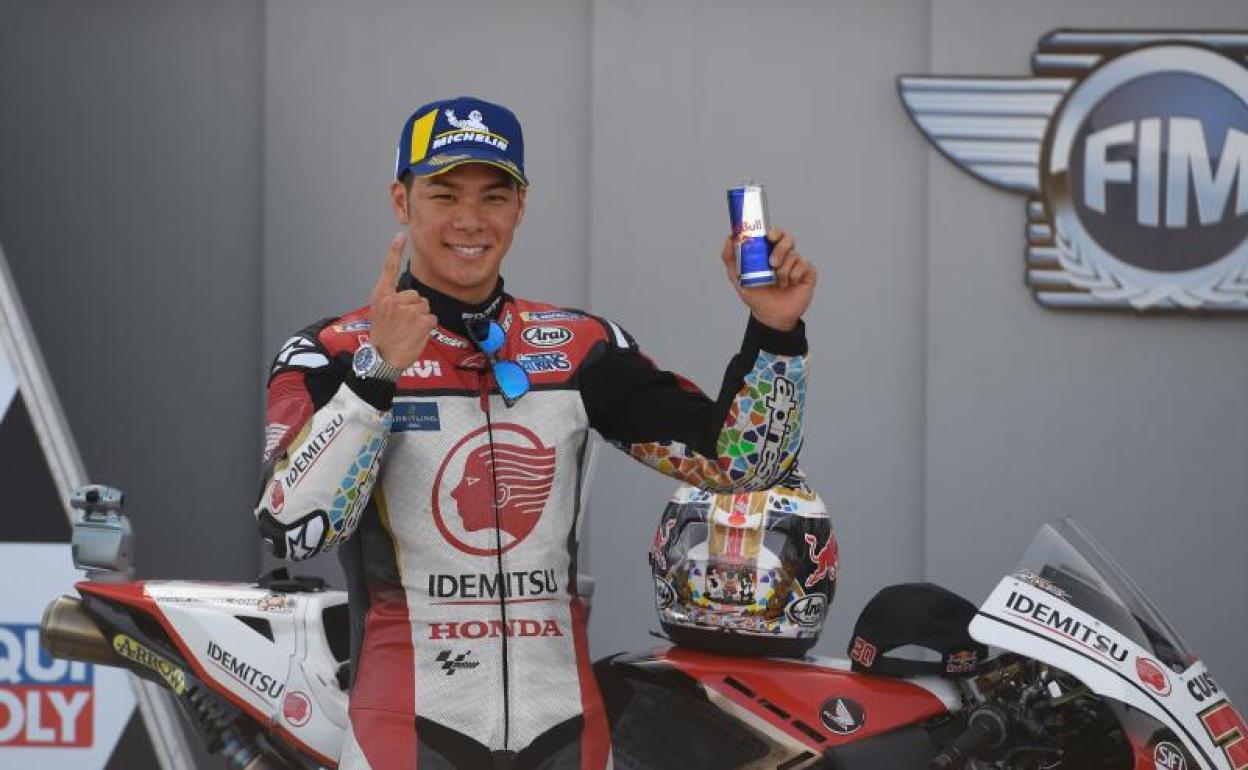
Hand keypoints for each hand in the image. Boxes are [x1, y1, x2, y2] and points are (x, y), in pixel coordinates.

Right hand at [368, 233, 437, 369]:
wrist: (382, 358)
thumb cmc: (383, 337)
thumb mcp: (379, 314)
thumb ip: (391, 301)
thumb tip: (408, 297)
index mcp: (381, 296)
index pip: (388, 269)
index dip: (394, 251)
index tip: (400, 235)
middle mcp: (393, 300)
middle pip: (416, 295)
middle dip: (414, 308)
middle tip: (403, 323)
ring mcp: (408, 310)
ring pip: (425, 306)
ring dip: (421, 318)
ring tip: (408, 330)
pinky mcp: (421, 321)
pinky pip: (431, 318)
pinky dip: (427, 327)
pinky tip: (416, 334)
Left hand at [720, 229, 816, 330]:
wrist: (770, 316)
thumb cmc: (756, 296)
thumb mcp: (738, 277)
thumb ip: (730, 258)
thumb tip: (730, 238)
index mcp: (770, 252)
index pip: (776, 234)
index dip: (775, 232)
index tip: (769, 237)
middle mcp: (786, 256)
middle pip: (788, 240)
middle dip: (780, 249)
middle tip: (772, 263)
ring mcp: (797, 264)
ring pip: (794, 256)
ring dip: (784, 270)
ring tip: (779, 282)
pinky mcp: (807, 274)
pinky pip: (804, 266)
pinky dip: (794, 276)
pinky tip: (789, 285)